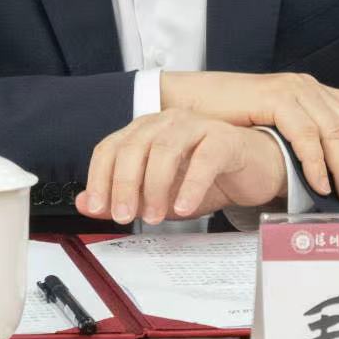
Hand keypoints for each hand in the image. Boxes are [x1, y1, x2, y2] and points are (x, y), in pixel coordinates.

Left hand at [74, 111, 286, 224]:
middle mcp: (166, 123)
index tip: (99, 208)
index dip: (100, 178)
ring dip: (155, 185)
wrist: (254, 170)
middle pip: (134, 146)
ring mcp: (197, 126)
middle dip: (125, 184)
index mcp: (145, 131)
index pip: (110, 147)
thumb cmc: (207, 178)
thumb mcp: (159, 194)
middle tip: (126, 216)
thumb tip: (85, 204)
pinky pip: (204, 158)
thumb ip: (122, 196)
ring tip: (156, 215)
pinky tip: (185, 207)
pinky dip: (191, 184)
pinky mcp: (225, 138)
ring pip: (165, 148)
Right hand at [160, 71, 338, 208]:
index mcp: (315, 92)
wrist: (188, 101)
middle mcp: (310, 87)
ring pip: (337, 133)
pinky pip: (306, 134)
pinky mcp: (275, 97)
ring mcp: (294, 89)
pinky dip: (316, 162)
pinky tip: (319, 185)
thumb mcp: (274, 128)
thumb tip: (330, 172)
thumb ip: (302, 139)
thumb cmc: (228, 120)